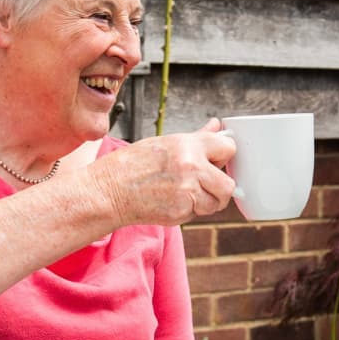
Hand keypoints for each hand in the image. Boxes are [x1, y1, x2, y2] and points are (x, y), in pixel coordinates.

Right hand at [97, 118, 237, 225]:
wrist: (110, 190)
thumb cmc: (133, 165)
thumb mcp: (166, 143)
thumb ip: (197, 138)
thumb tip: (216, 126)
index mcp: (188, 145)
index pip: (229, 148)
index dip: (223, 156)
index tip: (217, 160)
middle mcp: (191, 166)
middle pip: (229, 184)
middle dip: (220, 187)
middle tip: (206, 183)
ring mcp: (187, 191)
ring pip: (217, 203)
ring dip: (206, 201)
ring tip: (185, 192)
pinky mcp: (181, 211)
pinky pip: (199, 213)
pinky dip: (190, 210)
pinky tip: (173, 200)